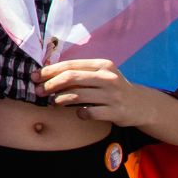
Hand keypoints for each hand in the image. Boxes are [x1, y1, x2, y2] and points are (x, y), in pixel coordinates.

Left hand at [36, 58, 161, 127]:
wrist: (142, 105)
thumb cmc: (113, 88)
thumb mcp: (101, 75)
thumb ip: (80, 73)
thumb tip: (47, 75)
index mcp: (102, 65)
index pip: (70, 65)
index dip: (50, 70)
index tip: (35, 76)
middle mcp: (108, 78)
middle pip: (71, 78)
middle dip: (51, 84)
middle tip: (39, 91)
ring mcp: (113, 95)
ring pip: (77, 95)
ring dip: (60, 99)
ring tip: (53, 102)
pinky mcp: (116, 112)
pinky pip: (88, 112)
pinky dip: (78, 112)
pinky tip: (77, 112)